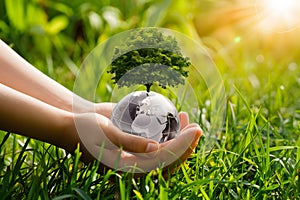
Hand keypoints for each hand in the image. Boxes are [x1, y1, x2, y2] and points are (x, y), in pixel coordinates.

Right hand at [73, 103, 201, 173]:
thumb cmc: (85, 130)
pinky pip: (158, 142)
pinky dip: (169, 131)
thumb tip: (156, 149)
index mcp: (129, 168)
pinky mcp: (136, 145)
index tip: (194, 129)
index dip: (182, 146)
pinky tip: (174, 116)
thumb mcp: (106, 134)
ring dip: (180, 137)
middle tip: (197, 125)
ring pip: (166, 151)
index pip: (163, 160)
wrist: (72, 127)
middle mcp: (136, 165)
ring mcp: (137, 156)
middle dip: (187, 144)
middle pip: (170, 160)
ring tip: (187, 116)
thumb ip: (130, 143)